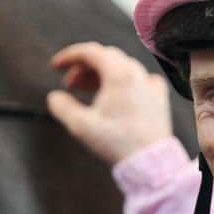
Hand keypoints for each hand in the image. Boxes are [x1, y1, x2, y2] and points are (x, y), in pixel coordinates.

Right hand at [47, 42, 172, 164]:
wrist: (150, 161)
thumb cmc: (117, 143)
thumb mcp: (81, 126)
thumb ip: (62, 107)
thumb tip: (54, 97)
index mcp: (118, 74)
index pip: (90, 52)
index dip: (69, 56)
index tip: (55, 66)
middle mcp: (136, 74)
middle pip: (105, 57)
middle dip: (84, 67)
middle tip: (70, 84)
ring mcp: (150, 84)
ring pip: (122, 67)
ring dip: (101, 74)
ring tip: (88, 90)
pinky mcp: (158, 97)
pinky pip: (139, 79)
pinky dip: (123, 81)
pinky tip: (117, 94)